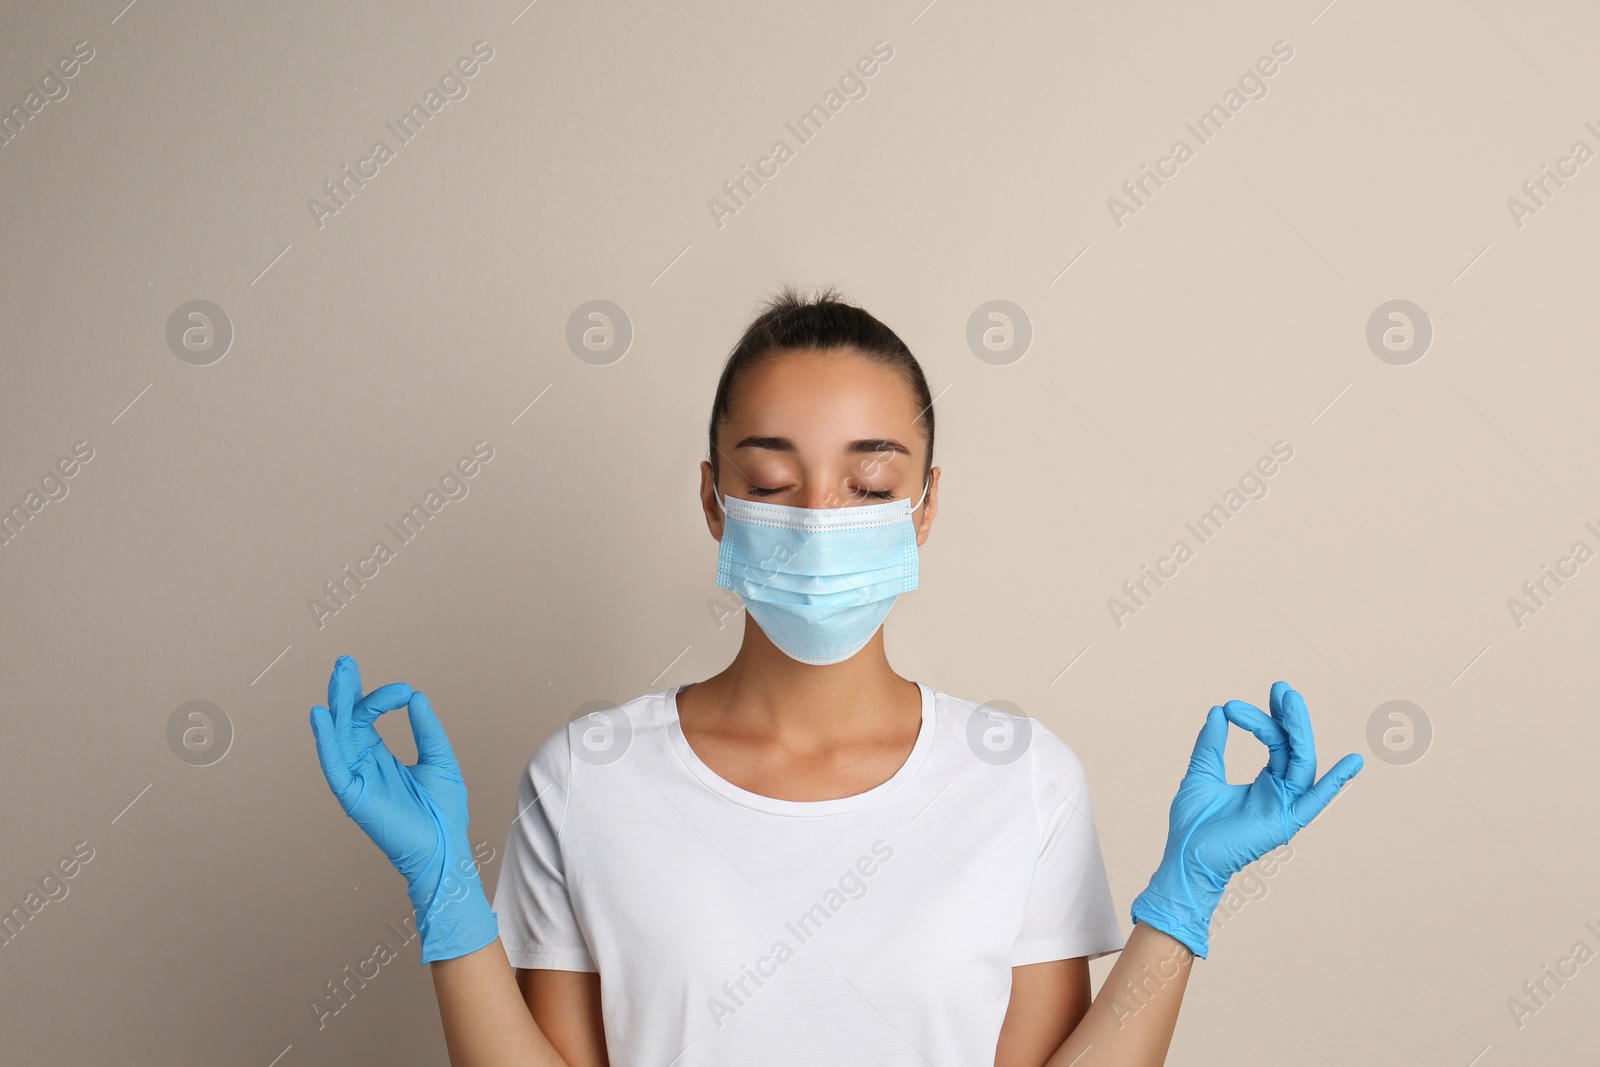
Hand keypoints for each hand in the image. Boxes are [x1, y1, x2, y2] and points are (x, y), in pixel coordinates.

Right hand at [309, 655, 497, 963]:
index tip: (405, 691)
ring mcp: (355, 780)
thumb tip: (416, 696)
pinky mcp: (353, 797)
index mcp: (379, 757)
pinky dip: (325, 740)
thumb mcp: (440, 759)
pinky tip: (321, 714)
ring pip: (336, 737)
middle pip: (345, 722)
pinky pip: (333, 766)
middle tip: (344, 662)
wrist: (447, 848)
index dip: (380, 698)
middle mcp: (362, 766)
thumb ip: (427, 729)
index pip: (366, 717)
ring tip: (338, 676)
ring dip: (334, 706)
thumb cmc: (443, 812)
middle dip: (344, 691)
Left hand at [1129, 681, 1362, 958]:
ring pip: (1302, 763)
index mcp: (1264, 782)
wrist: (1185, 858)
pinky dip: (1336, 783)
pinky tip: (1352, 762)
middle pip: (1294, 747)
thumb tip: (1218, 712)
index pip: (1274, 741)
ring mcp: (1284, 807)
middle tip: (1281, 688)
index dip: (1261, 719)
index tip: (1232, 707)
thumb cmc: (1193, 825)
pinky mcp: (1284, 823)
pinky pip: (1315, 802)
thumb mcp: (1201, 774)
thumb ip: (1212, 746)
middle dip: (1290, 717)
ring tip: (1291, 700)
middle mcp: (1280, 792)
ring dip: (1299, 731)